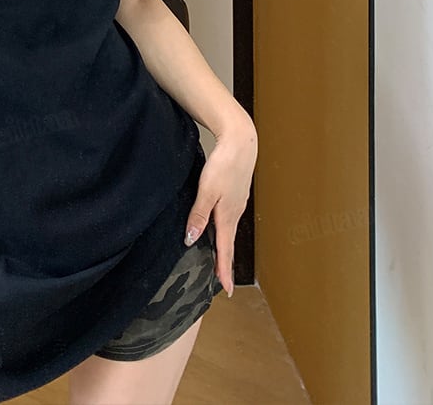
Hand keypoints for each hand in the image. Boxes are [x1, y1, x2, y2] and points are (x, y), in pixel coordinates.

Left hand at [184, 112, 256, 297]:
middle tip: (220, 280)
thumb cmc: (224, 164)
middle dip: (224, 262)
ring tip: (217, 259)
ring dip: (223, 245)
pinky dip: (222, 229)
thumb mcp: (207, 191)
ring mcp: (236, 203)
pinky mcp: (235, 193)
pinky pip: (227, 217)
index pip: (225, 250)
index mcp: (228, 216)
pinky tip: (216, 227)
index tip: (226, 291)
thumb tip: (191, 239)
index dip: (224, 270)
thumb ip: (199, 215)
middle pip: (227, 242)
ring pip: (227, 229)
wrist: (241, 142)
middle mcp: (234, 213)